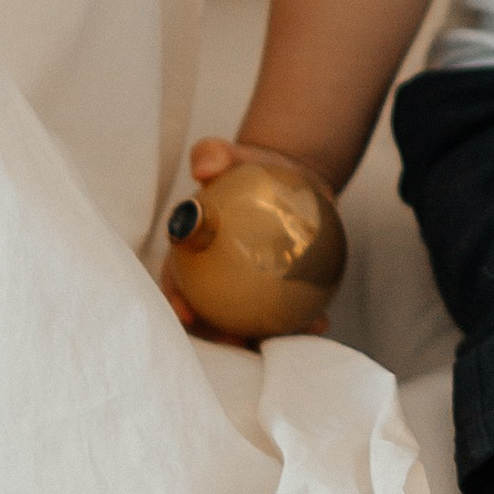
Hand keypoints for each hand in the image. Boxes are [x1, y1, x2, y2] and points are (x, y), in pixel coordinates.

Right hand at [158, 138, 337, 340]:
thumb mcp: (232, 155)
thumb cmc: (250, 166)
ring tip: (286, 340)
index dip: (174, 301)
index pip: (174, 280)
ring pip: (246, 323)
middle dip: (215, 335)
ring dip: (261, 339)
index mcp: (190, 253)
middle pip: (207, 315)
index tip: (187, 315)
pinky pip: (285, 312)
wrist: (289, 176)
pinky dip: (300, 322)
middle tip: (237, 339)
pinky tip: (319, 323)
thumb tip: (203, 166)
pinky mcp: (274, 294)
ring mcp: (243, 291)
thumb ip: (213, 154)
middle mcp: (212, 279)